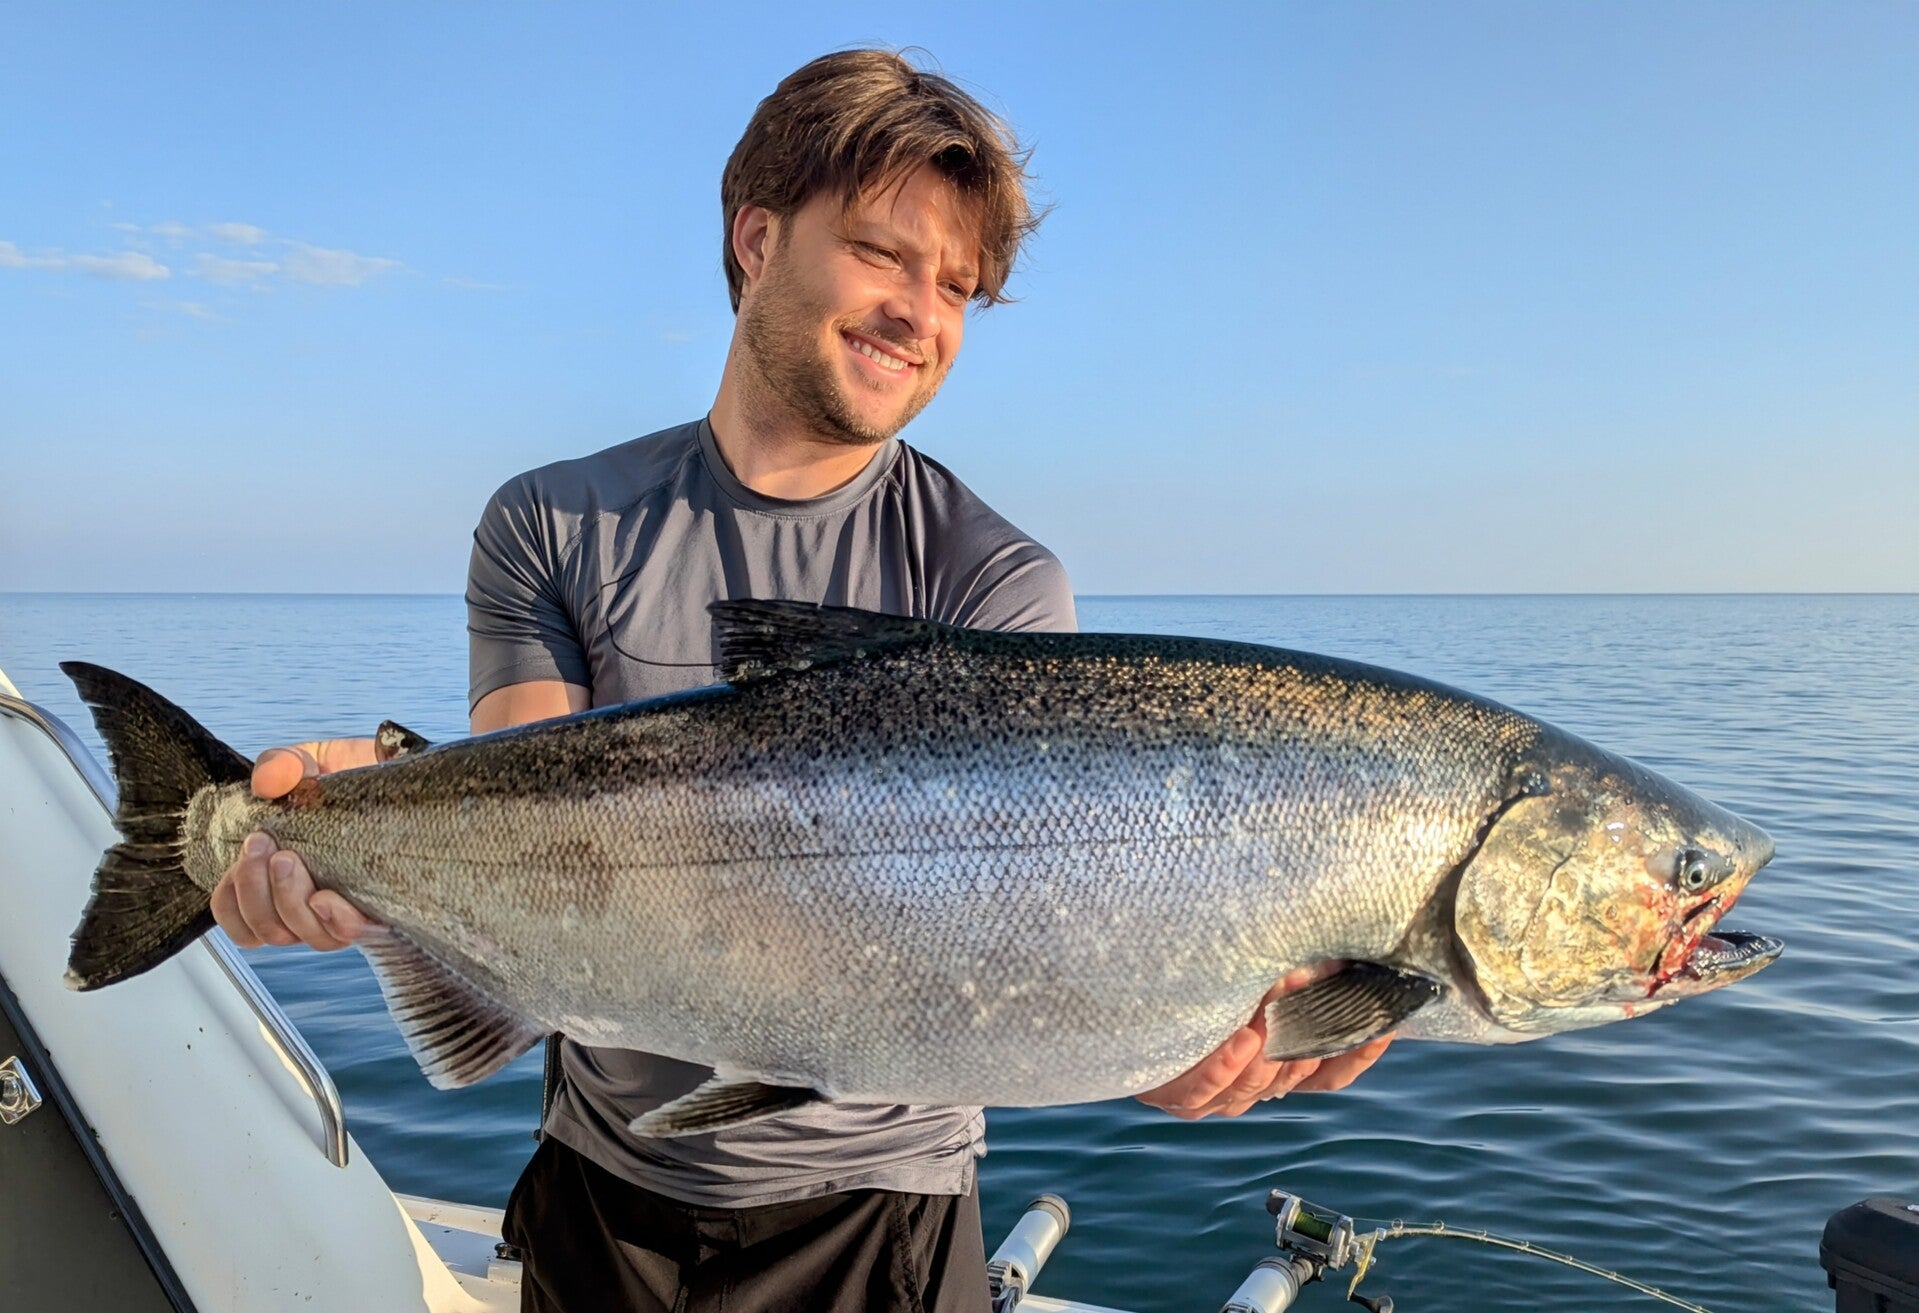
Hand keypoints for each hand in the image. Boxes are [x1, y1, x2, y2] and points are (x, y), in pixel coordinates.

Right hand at [209, 739, 381, 950]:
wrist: (410, 779)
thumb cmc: (358, 782)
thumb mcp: (314, 763)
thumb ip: (282, 766)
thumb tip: (266, 782)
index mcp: (283, 879)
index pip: (241, 918)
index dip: (231, 901)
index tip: (243, 858)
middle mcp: (312, 903)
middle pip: (267, 929)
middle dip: (254, 889)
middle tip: (263, 845)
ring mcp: (344, 911)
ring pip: (300, 934)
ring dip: (286, 899)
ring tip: (289, 858)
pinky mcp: (381, 913)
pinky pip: (347, 934)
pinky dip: (331, 919)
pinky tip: (326, 896)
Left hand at [1135, 961, 1395, 1118]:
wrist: (1107, 995)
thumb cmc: (1186, 977)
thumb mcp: (1240, 968)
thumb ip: (1288, 967)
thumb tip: (1334, 938)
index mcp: (1275, 1064)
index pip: (1330, 1071)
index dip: (1359, 1050)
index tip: (1384, 1021)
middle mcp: (1249, 1084)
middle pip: (1295, 1074)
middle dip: (1312, 1028)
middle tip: (1322, 980)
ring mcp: (1213, 1094)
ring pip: (1257, 1084)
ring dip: (1272, 1041)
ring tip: (1279, 996)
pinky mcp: (1173, 1094)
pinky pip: (1205, 1090)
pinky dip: (1226, 1066)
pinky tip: (1240, 1039)